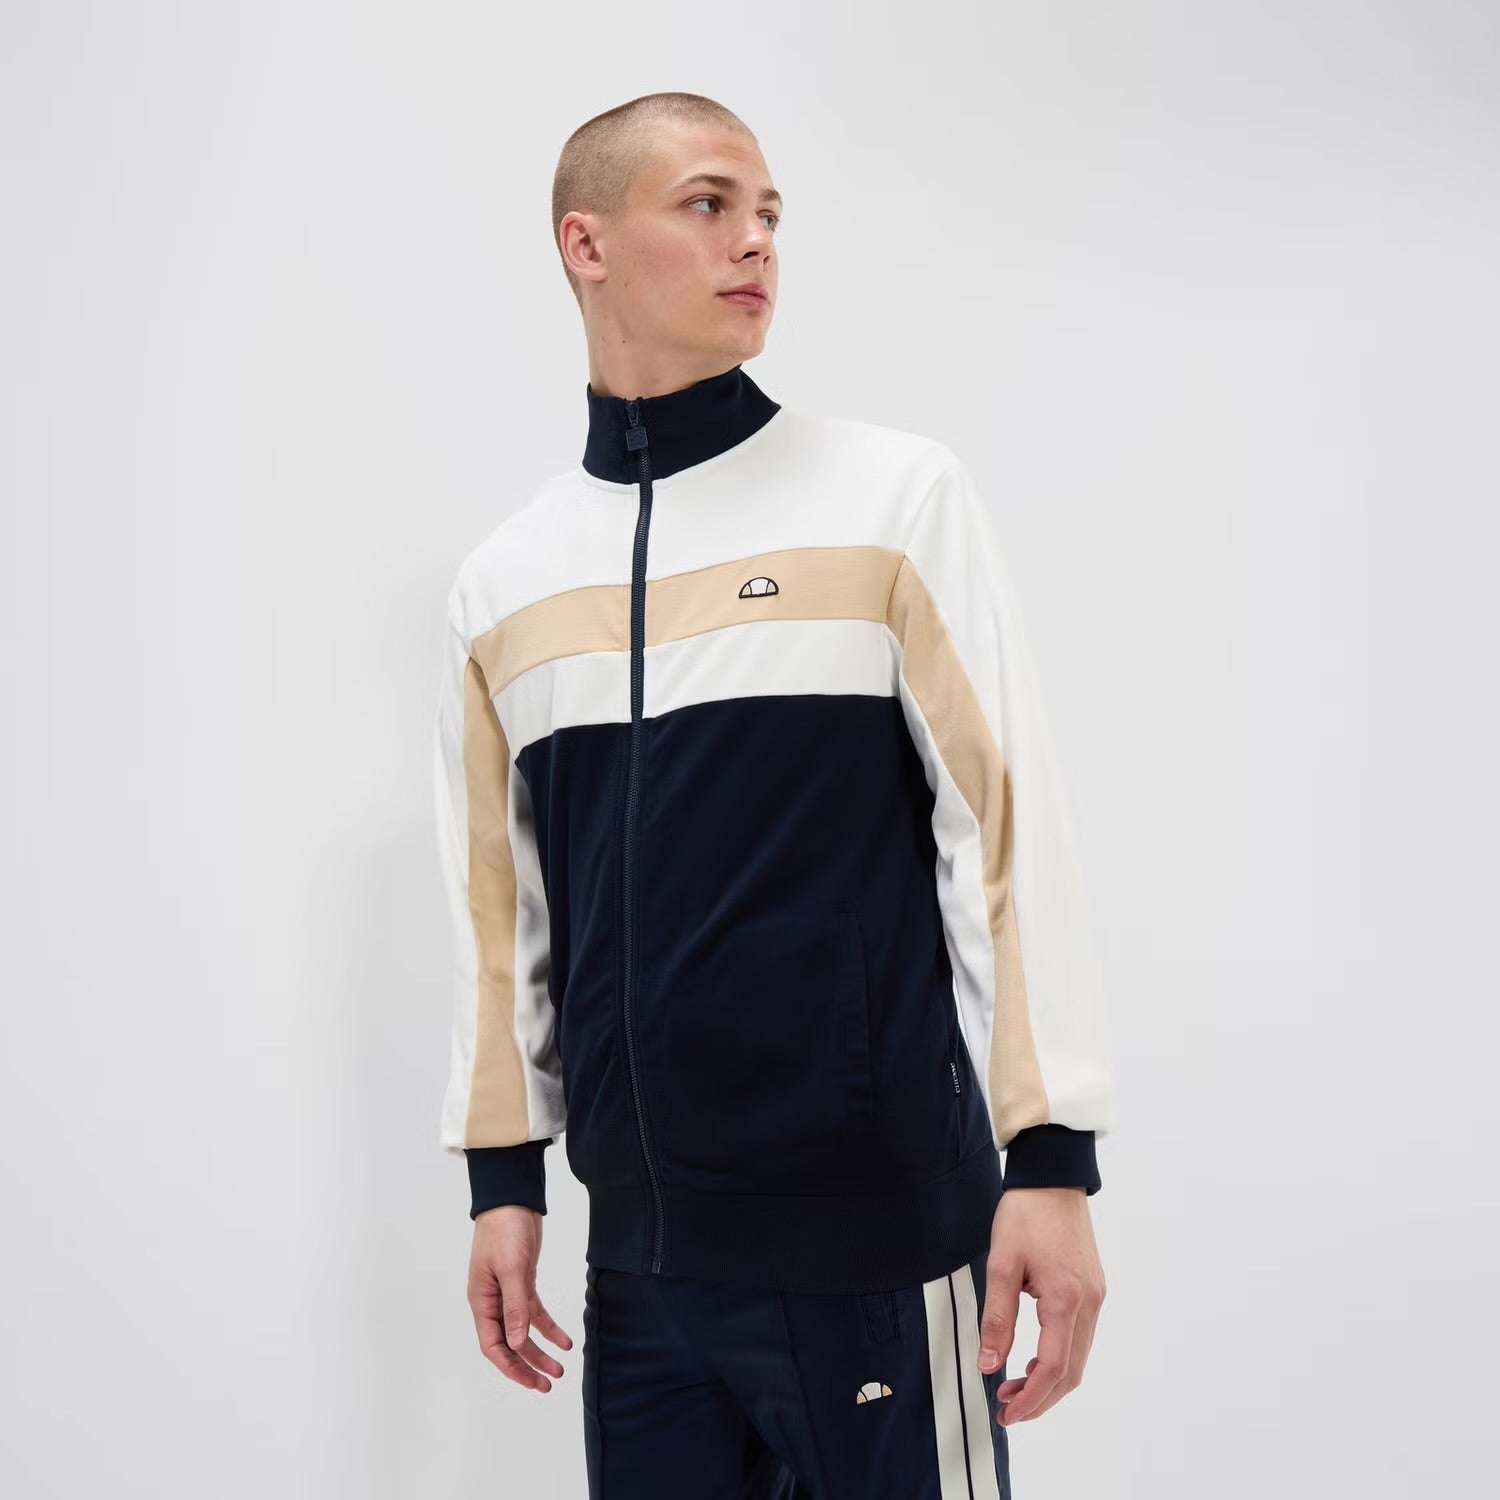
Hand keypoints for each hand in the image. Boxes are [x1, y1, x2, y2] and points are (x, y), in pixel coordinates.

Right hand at [468, 1204, 574, 1391]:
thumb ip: (514, 1306)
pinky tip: (564, 1340)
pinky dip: (549, 1327)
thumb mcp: (510, 1268)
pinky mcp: (523, 1282)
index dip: (511, 1367)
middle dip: (527, 1365)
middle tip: (548, 1384)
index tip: (531, 1382)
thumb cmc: (504, 1230)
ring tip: (560, 1368)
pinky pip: (534, 1312)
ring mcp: (507, 1293)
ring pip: (523, 1331)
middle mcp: (491, 1302)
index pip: (493, 1345)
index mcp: (481, 1301)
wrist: (512, 1199)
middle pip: (509, 1344)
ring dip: (540, 1350)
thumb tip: (516, 1343)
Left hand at [977, 1186, 1105, 1426]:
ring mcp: (1095, 1296)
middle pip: (1071, 1372)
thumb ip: (997, 1317)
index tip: (1006, 1413)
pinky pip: (1080, 1337)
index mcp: (1066, 1300)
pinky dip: (1059, 1357)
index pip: (1052, 1368)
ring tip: (1014, 1387)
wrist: (1053, 1178)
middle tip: (1007, 1409)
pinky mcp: (1093, 1288)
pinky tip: (1033, 1358)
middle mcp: (1089, 1304)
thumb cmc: (1026, 1214)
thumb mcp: (1001, 1263)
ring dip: (1049, 1380)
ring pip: (1078, 1358)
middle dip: (1040, 1399)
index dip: (1030, 1399)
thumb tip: (989, 1363)